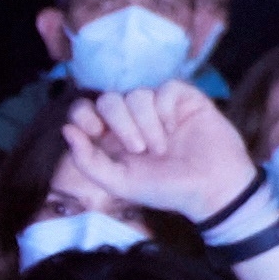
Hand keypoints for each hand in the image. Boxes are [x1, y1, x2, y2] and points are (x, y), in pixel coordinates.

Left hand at [57, 84, 250, 224]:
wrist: (212, 191)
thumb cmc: (166, 189)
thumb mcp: (120, 183)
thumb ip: (88, 161)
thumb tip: (66, 130)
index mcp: (113, 137)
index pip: (85, 110)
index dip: (83, 114)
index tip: (95, 132)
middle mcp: (133, 119)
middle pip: (109, 99)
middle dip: (119, 122)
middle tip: (139, 149)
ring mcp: (159, 107)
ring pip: (137, 94)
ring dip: (146, 123)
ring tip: (161, 148)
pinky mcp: (184, 99)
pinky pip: (165, 88)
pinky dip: (165, 109)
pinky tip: (174, 128)